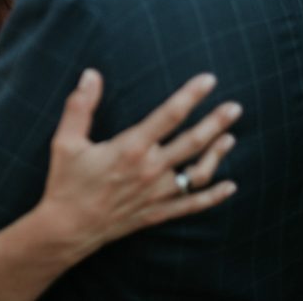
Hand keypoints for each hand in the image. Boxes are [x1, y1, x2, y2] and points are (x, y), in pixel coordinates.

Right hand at [40, 70, 238, 260]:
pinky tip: (230, 187)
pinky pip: (192, 205)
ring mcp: (157, 193)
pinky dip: (214, 196)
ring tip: (231, 138)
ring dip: (217, 155)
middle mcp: (150, 169)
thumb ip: (80, 106)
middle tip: (235, 107)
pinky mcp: (157, 212)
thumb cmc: (66, 182)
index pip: (169, 115)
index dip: (191, 95)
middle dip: (216, 122)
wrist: (67, 228)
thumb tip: (90, 74)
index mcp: (130, 148)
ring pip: (198, 172)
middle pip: (192, 142)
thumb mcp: (66, 140)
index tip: (209, 79)